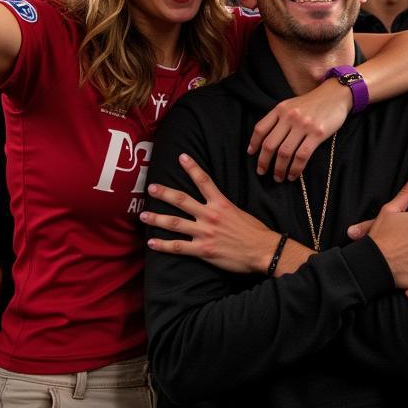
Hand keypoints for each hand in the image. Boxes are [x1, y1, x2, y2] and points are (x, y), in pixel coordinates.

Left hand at [143, 155, 278, 272]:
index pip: (204, 181)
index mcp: (221, 204)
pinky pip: (179, 247)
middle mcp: (210, 215)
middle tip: (151, 187)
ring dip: (157, 219)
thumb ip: (223, 207)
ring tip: (143, 216)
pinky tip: (151, 243)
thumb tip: (214, 203)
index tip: (181, 157)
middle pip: (182, 200)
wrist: (264, 250)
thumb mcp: (240, 212)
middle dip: (164, 193)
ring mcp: (205, 233)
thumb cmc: (255, 232)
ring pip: (176, 223)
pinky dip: (163, 246)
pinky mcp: (204, 250)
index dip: (192, 168)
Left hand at [248, 80, 350, 181]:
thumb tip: (265, 140)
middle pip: (270, 144)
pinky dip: (295, 169)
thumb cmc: (312, 102)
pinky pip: (302, 156)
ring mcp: (303, 125)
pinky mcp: (317, 133)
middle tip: (262, 172)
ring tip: (278, 177)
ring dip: (279, 169)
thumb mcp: (291, 105)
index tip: (251, 154)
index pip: (260, 128)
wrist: (336, 94)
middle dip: (263, 162)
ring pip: (284, 152)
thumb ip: (279, 118)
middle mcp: (290, 116)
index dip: (254, 143)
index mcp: (280, 109)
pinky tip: (293, 175)